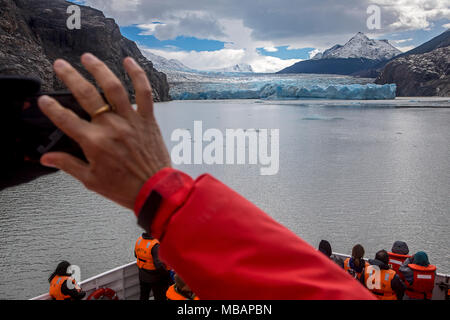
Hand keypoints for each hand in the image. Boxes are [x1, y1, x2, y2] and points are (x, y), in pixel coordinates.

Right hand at [38, 53, 170, 209]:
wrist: (155, 191)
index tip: (44, 100)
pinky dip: (138, 75)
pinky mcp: (148, 119)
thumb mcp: (91, 180)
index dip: (51, 108)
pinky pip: (144, 93)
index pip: (66, 120)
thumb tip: (46, 158)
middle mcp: (111, 127)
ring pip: (113, 88)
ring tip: (87, 57)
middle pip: (86, 95)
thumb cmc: (125, 188)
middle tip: (60, 65)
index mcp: (94, 143)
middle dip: (70, 77)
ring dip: (99, 69)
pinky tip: (128, 61)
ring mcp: (131, 120)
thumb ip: (68, 165)